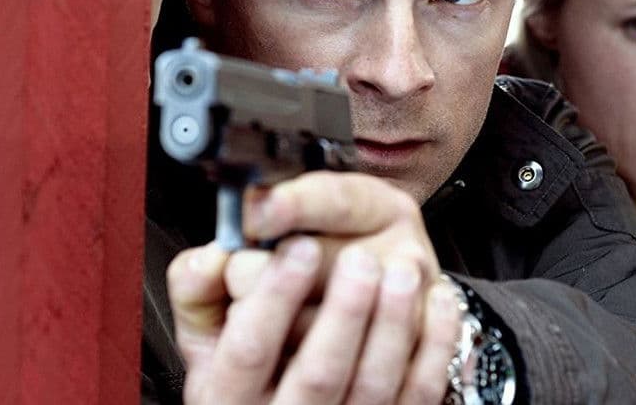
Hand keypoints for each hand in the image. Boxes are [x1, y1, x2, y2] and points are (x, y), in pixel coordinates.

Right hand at [166, 170, 461, 403]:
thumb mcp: (206, 332)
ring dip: (393, 324)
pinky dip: (435, 343)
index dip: (274, 297)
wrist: (291, 404)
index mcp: (230, 393)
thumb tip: (213, 256)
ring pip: (374, 386)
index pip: (247, 350)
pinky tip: (436, 297)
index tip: (299, 247)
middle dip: (343, 313)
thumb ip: (199, 288)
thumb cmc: (251, 360)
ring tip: (403, 270)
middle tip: (361, 259)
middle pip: (317, 375)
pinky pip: (422, 391)